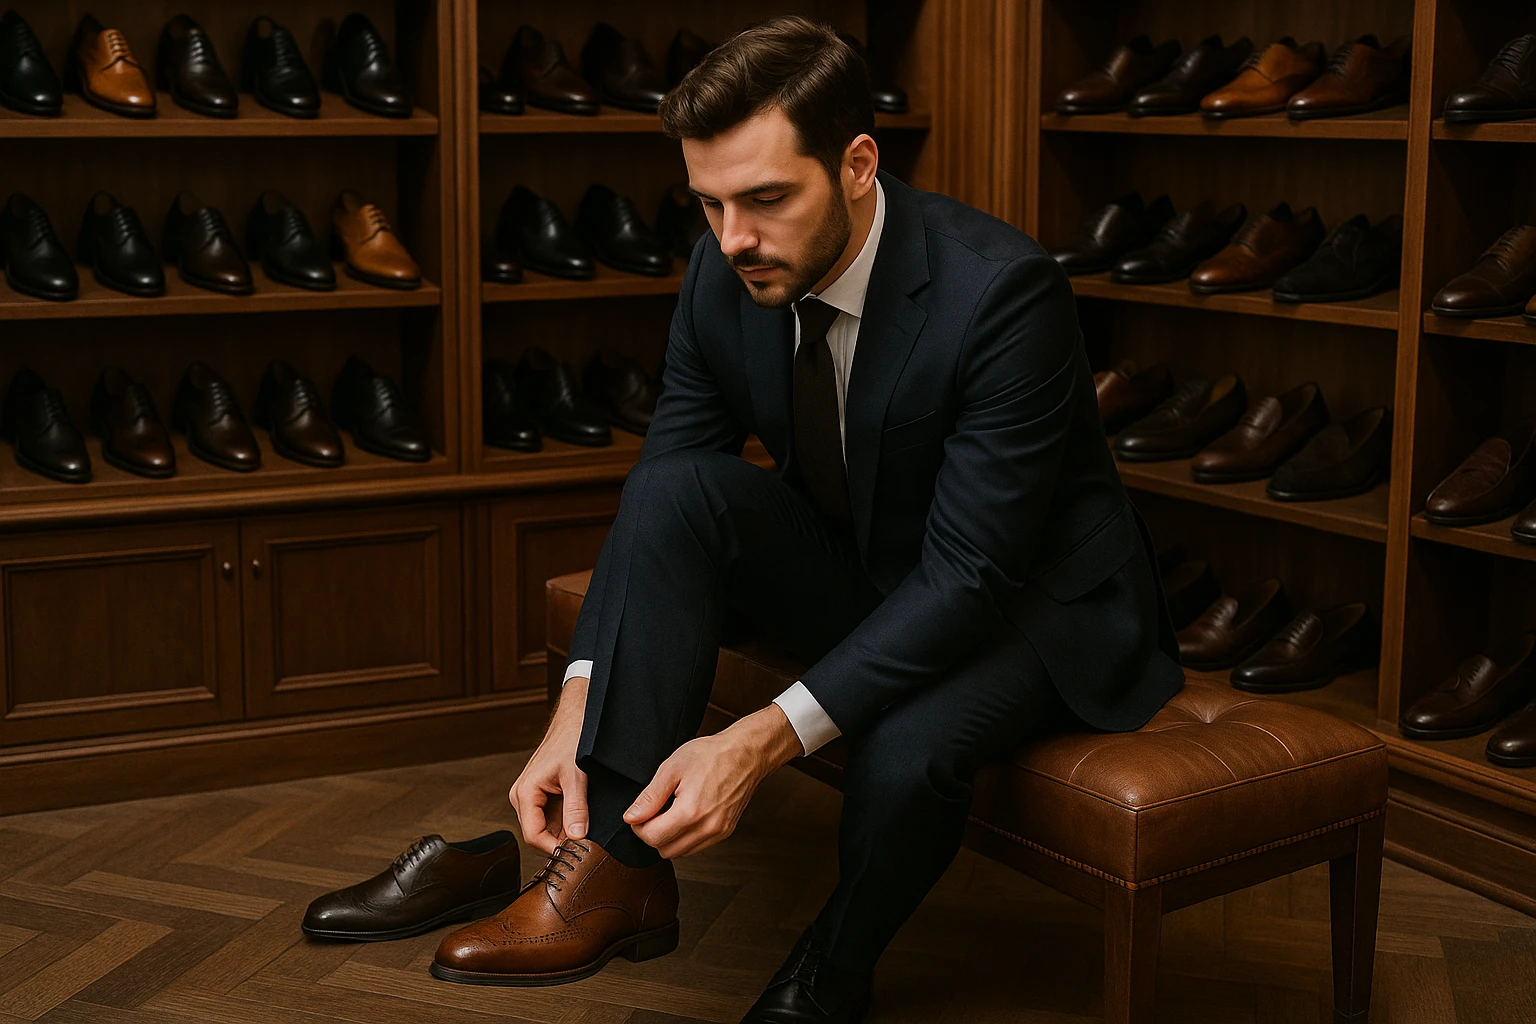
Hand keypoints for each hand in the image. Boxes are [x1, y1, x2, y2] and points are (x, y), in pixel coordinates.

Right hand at [509, 676, 589, 855]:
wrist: (575, 720)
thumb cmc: (572, 740)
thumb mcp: (577, 776)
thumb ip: (576, 808)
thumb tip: (577, 838)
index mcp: (525, 792)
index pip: (534, 836)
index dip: (555, 849)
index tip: (577, 855)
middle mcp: (523, 796)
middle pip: (539, 834)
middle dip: (561, 842)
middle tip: (587, 848)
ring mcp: (532, 796)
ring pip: (547, 827)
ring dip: (565, 832)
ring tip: (588, 833)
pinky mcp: (542, 794)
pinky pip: (552, 817)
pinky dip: (567, 822)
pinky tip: (583, 820)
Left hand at [623, 704, 802, 859]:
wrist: (745, 753)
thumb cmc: (711, 755)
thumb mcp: (672, 769)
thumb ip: (650, 797)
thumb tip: (631, 818)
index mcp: (690, 812)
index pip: (652, 838)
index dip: (638, 826)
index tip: (639, 813)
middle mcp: (707, 827)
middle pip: (665, 850)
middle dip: (653, 834)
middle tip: (654, 811)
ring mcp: (718, 832)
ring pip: (681, 852)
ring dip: (669, 838)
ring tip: (671, 811)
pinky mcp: (725, 832)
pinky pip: (696, 846)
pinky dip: (685, 837)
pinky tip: (686, 815)